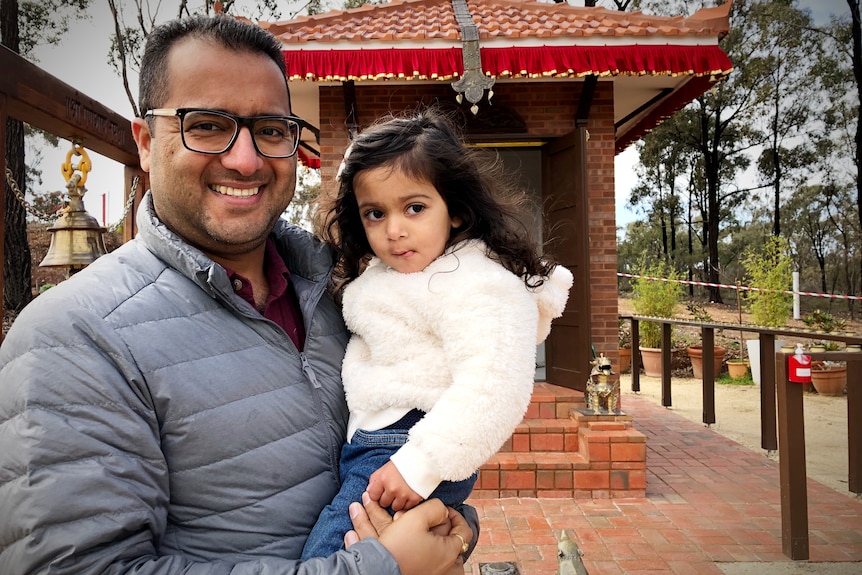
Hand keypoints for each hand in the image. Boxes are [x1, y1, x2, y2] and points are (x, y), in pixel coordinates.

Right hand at [345, 494, 471, 574]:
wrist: (377, 566)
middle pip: (451, 538)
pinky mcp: (421, 571)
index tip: (444, 510)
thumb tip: (442, 510)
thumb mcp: (417, 517)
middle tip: (429, 516)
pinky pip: (428, 554)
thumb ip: (435, 508)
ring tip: (417, 525)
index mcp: (449, 552)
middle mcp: (444, 564)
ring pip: (438, 546)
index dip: (456, 516)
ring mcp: (432, 570)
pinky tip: (411, 537)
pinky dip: (423, 544)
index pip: (464, 531)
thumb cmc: (398, 545)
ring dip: (431, 533)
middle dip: (441, 524)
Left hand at [367, 461, 423, 510]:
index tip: (381, 492)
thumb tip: (369, 492)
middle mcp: (392, 488)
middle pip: (383, 504)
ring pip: (395, 507)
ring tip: (401, 494)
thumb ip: (375, 479)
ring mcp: (403, 495)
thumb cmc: (403, 462)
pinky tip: (409, 495)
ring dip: (397, 502)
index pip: (372, 496)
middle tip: (393, 492)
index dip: (376, 495)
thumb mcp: (385, 467)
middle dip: (387, 499)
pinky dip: (407, 503)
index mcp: (383, 479)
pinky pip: (406, 508)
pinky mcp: (414, 499)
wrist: (423, 459)